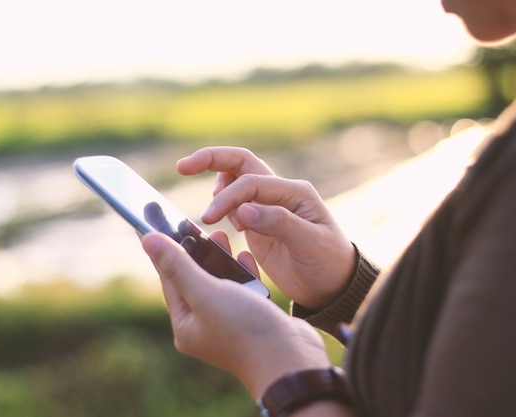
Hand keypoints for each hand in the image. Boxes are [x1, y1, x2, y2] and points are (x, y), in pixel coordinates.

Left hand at [141, 230, 330, 398]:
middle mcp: (204, 325)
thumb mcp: (206, 293)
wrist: (291, 360)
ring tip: (219, 234)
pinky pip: (241, 290)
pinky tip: (244, 255)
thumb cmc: (245, 329)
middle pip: (193, 280)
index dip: (164, 249)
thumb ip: (178, 265)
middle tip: (191, 224)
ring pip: (218, 283)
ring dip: (218, 259)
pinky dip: (241, 272)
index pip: (169, 280)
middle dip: (193, 251)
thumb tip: (148, 240)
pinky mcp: (252, 318)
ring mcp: (229, 322)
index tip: (158, 224)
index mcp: (186, 325)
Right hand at [177, 147, 356, 309]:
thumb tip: (242, 211)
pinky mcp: (258, 223)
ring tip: (211, 212)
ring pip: (235, 180)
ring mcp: (268, 206)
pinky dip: (221, 204)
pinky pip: (234, 203)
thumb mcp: (309, 244)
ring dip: (216, 184)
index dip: (227, 197)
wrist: (333, 286)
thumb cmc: (328, 263)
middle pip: (241, 164)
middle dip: (211, 160)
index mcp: (294, 192)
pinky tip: (217, 219)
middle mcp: (280, 193)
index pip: (251, 183)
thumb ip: (278, 223)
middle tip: (182, 167)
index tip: (210, 219)